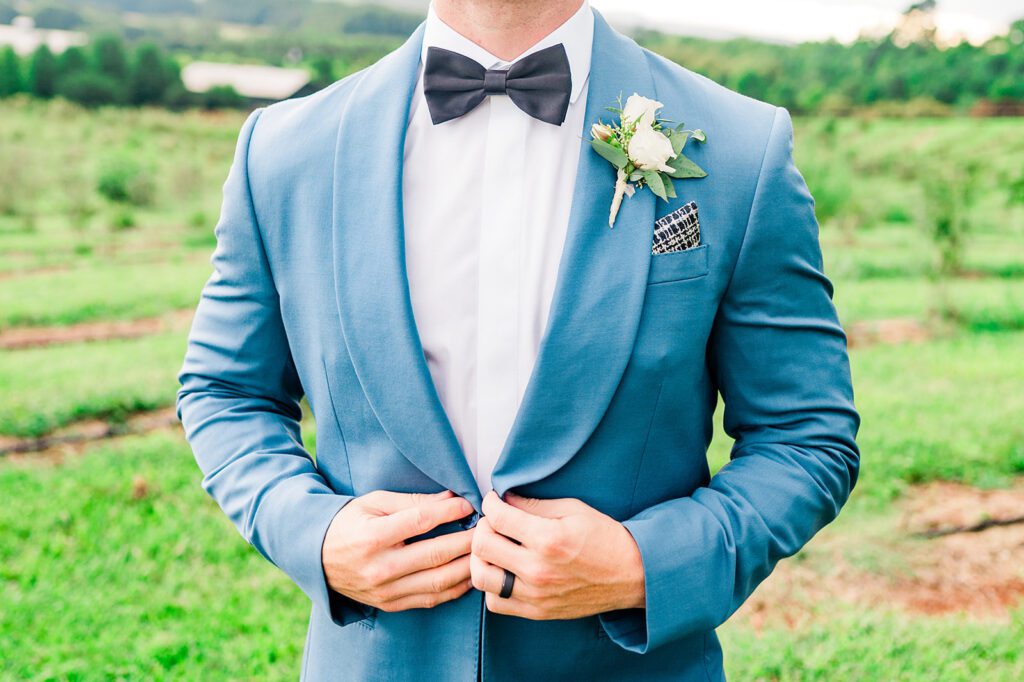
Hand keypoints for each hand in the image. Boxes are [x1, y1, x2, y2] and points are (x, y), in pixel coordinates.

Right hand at [322, 489, 474, 611]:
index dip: (450, 511)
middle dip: (468, 540)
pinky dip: (455, 588)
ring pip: (438, 582)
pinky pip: (430, 599)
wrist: (316, 558)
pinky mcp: (390, 605)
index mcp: (372, 536)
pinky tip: (469, 574)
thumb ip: (412, 501)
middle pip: (436, 554)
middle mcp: (379, 567)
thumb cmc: (348, 523)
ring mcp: (385, 590)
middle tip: (488, 529)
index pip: (420, 521)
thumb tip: (450, 498)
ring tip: (484, 551)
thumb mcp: (373, 502)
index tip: (470, 504)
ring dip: (467, 566)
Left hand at [469, 490, 645, 618]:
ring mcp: (536, 594)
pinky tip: (502, 571)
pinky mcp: (537, 611)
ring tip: (493, 548)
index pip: (498, 518)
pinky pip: (495, 603)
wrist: (631, 574)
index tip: (493, 500)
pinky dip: (491, 586)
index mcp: (548, 539)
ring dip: (480, 558)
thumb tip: (505, 499)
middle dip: (482, 526)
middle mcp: (538, 569)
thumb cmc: (605, 539)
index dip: (489, 503)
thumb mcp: (573, 509)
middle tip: (493, 521)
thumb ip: (534, 505)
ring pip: (482, 577)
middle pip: (482, 545)